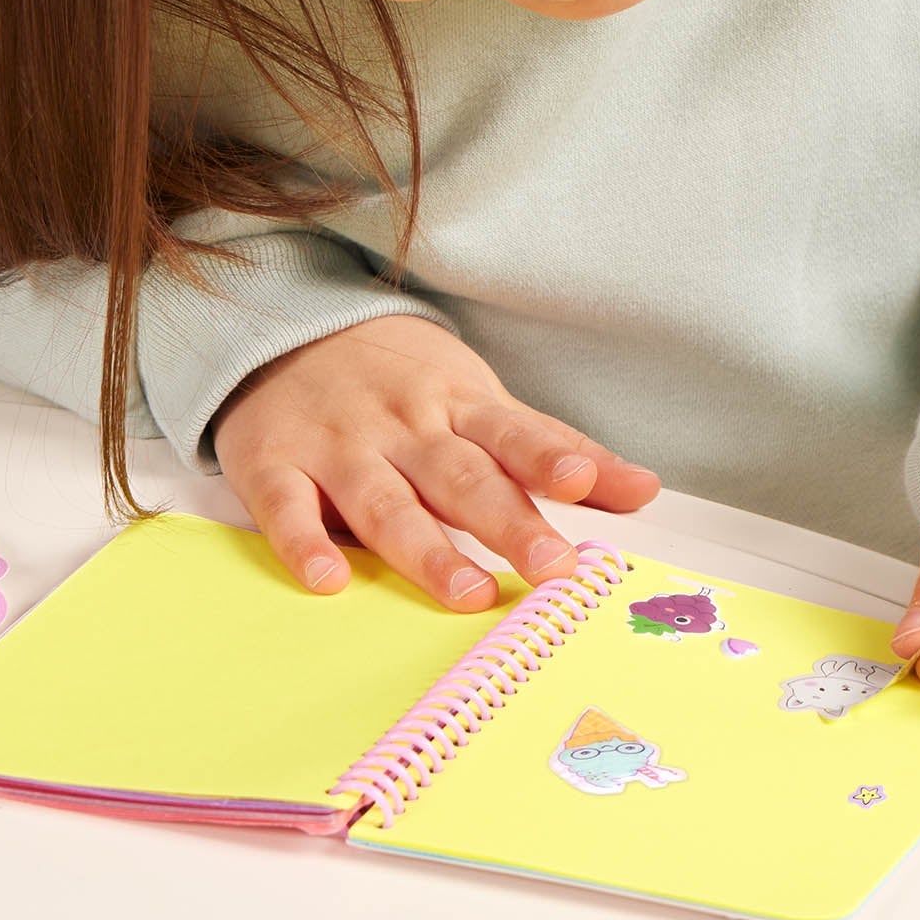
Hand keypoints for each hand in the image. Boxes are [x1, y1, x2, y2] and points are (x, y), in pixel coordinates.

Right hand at [212, 314, 660, 610]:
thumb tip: (644, 490)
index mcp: (459, 406)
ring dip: (426, 549)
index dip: (551, 458)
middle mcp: (404, 427)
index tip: (588, 484)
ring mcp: (338, 446)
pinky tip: (328, 579)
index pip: (514, 433)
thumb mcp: (481, 399)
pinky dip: (305, 543)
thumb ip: (553, 451)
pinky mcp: (274, 465)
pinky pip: (288, 508)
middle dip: (507, 522)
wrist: (285, 326)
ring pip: (386, 502)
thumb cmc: (402, 380)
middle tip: (551, 567)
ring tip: (467, 592)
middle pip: (461, 477)